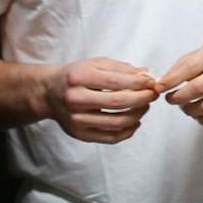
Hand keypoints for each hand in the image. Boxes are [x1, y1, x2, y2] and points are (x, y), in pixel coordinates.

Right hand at [42, 58, 158, 143]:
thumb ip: (122, 69)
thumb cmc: (77, 76)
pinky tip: (135, 121)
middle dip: (143, 99)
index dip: (140, 83)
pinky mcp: (79, 134)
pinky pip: (111, 137)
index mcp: (78, 78)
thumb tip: (147, 76)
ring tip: (145, 106)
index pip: (116, 82)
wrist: (49, 92)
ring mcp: (76, 120)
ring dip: (138, 115)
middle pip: (118, 103)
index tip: (153, 82)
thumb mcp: (96, 64)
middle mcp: (74, 100)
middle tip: (154, 95)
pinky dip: (129, 131)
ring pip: (117, 123)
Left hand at [154, 41, 202, 125]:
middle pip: (199, 88)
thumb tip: (159, 85)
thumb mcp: (196, 55)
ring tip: (184, 106)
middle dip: (178, 97)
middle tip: (170, 99)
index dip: (171, 81)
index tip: (158, 88)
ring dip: (189, 110)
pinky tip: (198, 114)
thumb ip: (178, 69)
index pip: (190, 68)